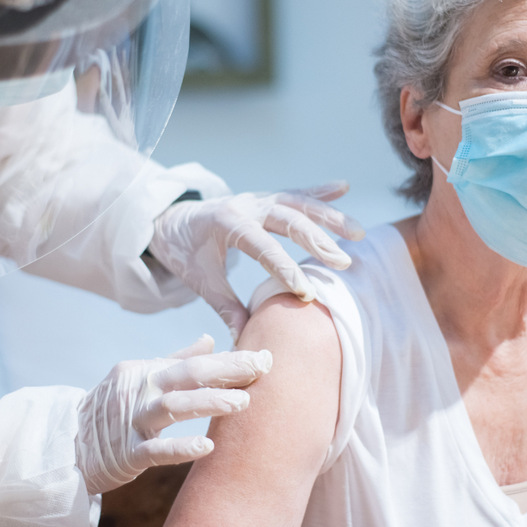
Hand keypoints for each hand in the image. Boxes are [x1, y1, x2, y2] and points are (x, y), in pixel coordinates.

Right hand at [75, 335, 270, 494]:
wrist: (68, 444)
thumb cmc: (112, 409)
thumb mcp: (141, 378)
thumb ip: (175, 360)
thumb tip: (210, 340)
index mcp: (147, 372)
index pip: (195, 362)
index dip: (230, 360)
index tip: (265, 358)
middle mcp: (140, 391)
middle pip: (188, 376)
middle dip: (227, 371)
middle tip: (262, 369)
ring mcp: (131, 422)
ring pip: (172, 408)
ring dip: (208, 402)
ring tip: (243, 403)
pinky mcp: (125, 453)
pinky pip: (155, 450)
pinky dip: (180, 448)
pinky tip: (208, 446)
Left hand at [148, 181, 364, 336]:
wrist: (170, 220)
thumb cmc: (184, 252)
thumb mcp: (199, 280)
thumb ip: (224, 307)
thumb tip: (245, 339)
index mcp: (225, 223)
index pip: (260, 246)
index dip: (284, 269)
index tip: (306, 293)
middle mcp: (245, 205)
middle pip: (286, 219)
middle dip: (316, 240)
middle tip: (342, 263)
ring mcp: (257, 199)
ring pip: (298, 203)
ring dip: (329, 217)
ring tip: (357, 234)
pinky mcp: (265, 199)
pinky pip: (296, 194)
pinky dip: (320, 192)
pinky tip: (343, 187)